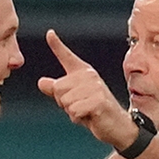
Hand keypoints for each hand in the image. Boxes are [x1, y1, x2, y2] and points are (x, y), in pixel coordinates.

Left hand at [38, 30, 136, 149]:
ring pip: (65, 102)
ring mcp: (95, 87)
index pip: (67, 57)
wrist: (117, 125)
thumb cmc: (94, 112)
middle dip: (64, 104)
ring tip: (87, 111)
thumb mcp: (72, 100)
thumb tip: (40, 82)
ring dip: (72, 112)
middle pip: (58, 88)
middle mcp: (89, 76)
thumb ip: (57, 91)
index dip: (57, 45)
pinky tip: (90, 117)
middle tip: (80, 107)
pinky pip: (74, 111)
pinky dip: (78, 118)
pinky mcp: (99, 100)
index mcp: (83, 73)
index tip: (49, 33)